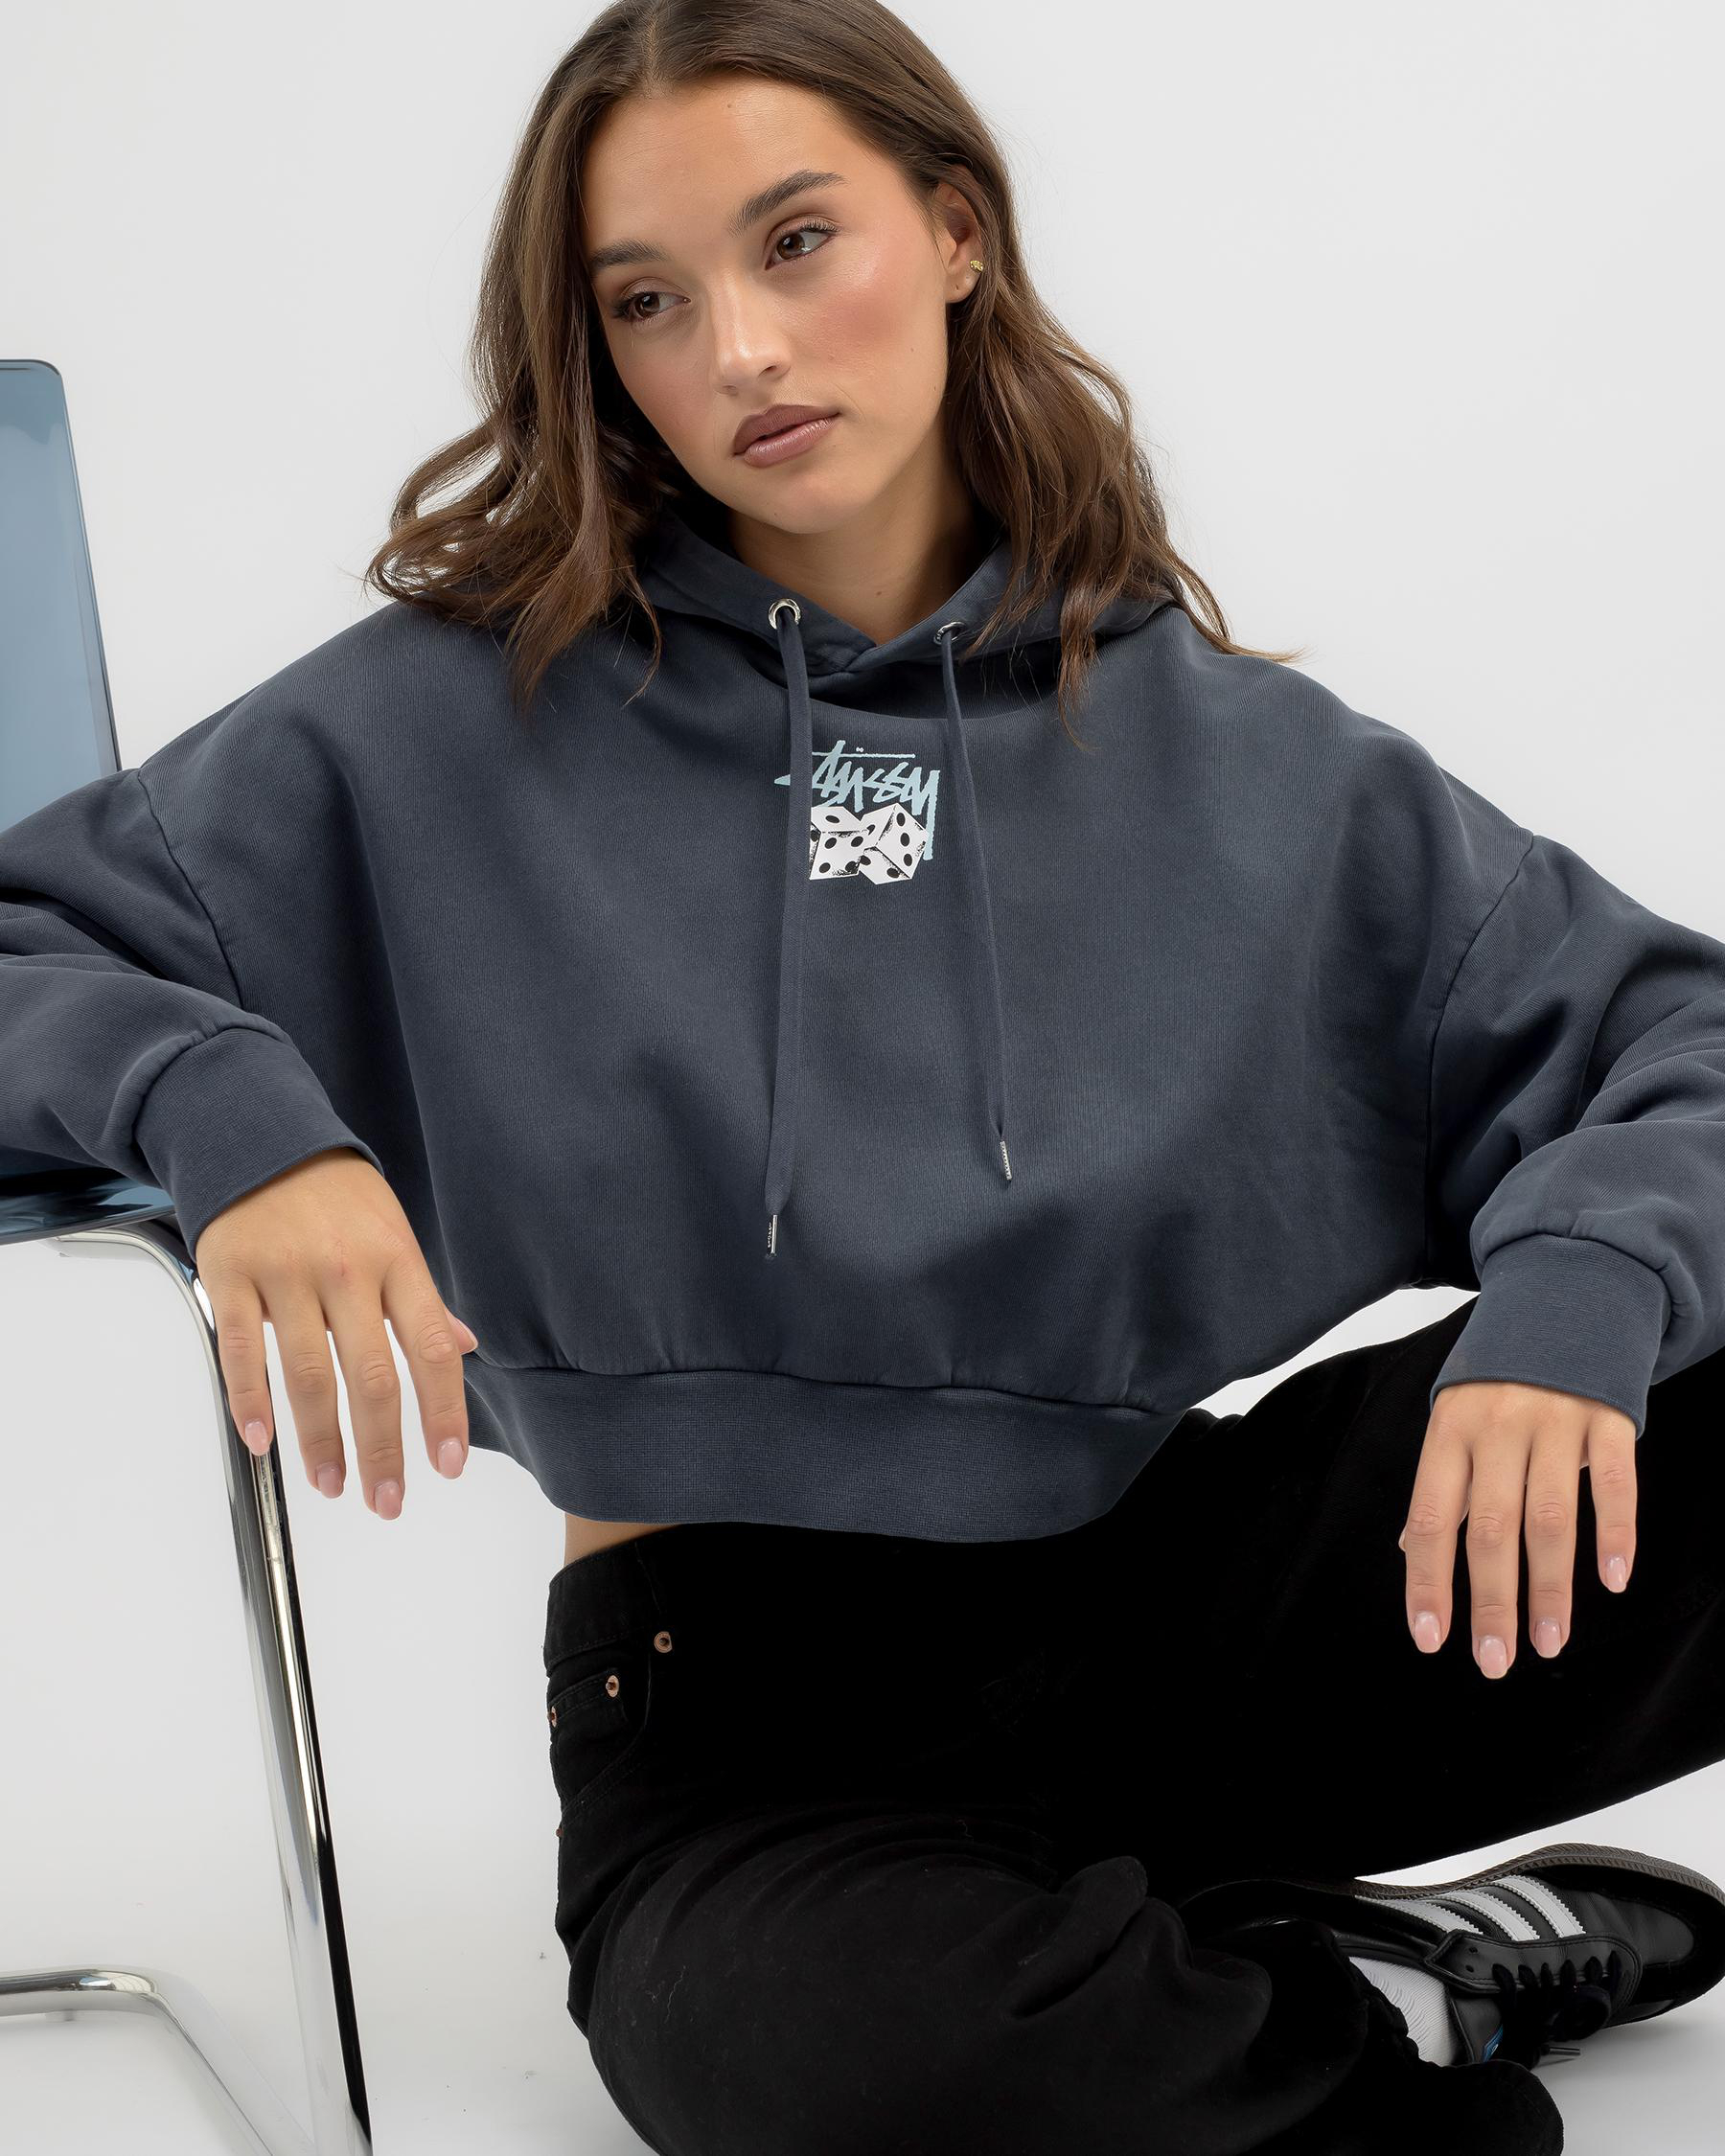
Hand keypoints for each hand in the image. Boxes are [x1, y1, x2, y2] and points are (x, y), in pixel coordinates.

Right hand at [193, 1146, 477, 1520]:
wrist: (261, 1136)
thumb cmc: (336, 1195)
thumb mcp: (395, 1235)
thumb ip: (425, 1301)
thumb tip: (465, 1348)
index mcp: (398, 1262)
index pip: (432, 1349)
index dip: (444, 1412)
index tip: (448, 1465)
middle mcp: (347, 1270)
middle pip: (372, 1376)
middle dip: (382, 1448)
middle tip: (387, 1499)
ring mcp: (287, 1274)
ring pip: (306, 1374)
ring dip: (321, 1441)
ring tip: (333, 1484)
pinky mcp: (232, 1277)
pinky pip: (240, 1351)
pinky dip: (250, 1401)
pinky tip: (263, 1441)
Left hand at [1397, 1379, 1637, 1678]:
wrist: (1560, 1295)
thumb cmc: (1497, 1376)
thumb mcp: (1454, 1417)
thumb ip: (1441, 1481)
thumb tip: (1412, 1548)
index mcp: (1449, 1431)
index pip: (1431, 1518)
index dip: (1427, 1581)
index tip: (1432, 1639)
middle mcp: (1498, 1427)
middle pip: (1492, 1528)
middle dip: (1492, 1602)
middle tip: (1495, 1661)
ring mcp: (1556, 1420)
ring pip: (1551, 1518)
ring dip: (1551, 1587)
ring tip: (1549, 1641)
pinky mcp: (1608, 1418)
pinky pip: (1615, 1484)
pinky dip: (1615, 1534)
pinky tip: (1612, 1580)